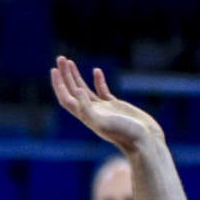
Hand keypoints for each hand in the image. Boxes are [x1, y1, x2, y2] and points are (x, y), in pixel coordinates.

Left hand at [49, 55, 163, 150]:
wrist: (145, 141)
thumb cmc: (125, 134)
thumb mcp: (103, 123)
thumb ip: (87, 109)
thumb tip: (76, 91)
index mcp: (85, 116)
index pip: (66, 98)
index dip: (58, 84)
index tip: (54, 69)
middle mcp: (91, 112)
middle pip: (72, 91)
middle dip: (65, 75)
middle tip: (60, 58)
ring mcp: (103, 109)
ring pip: (85, 90)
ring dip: (76, 76)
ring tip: (69, 62)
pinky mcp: (116, 106)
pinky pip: (102, 91)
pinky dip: (98, 80)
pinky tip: (96, 71)